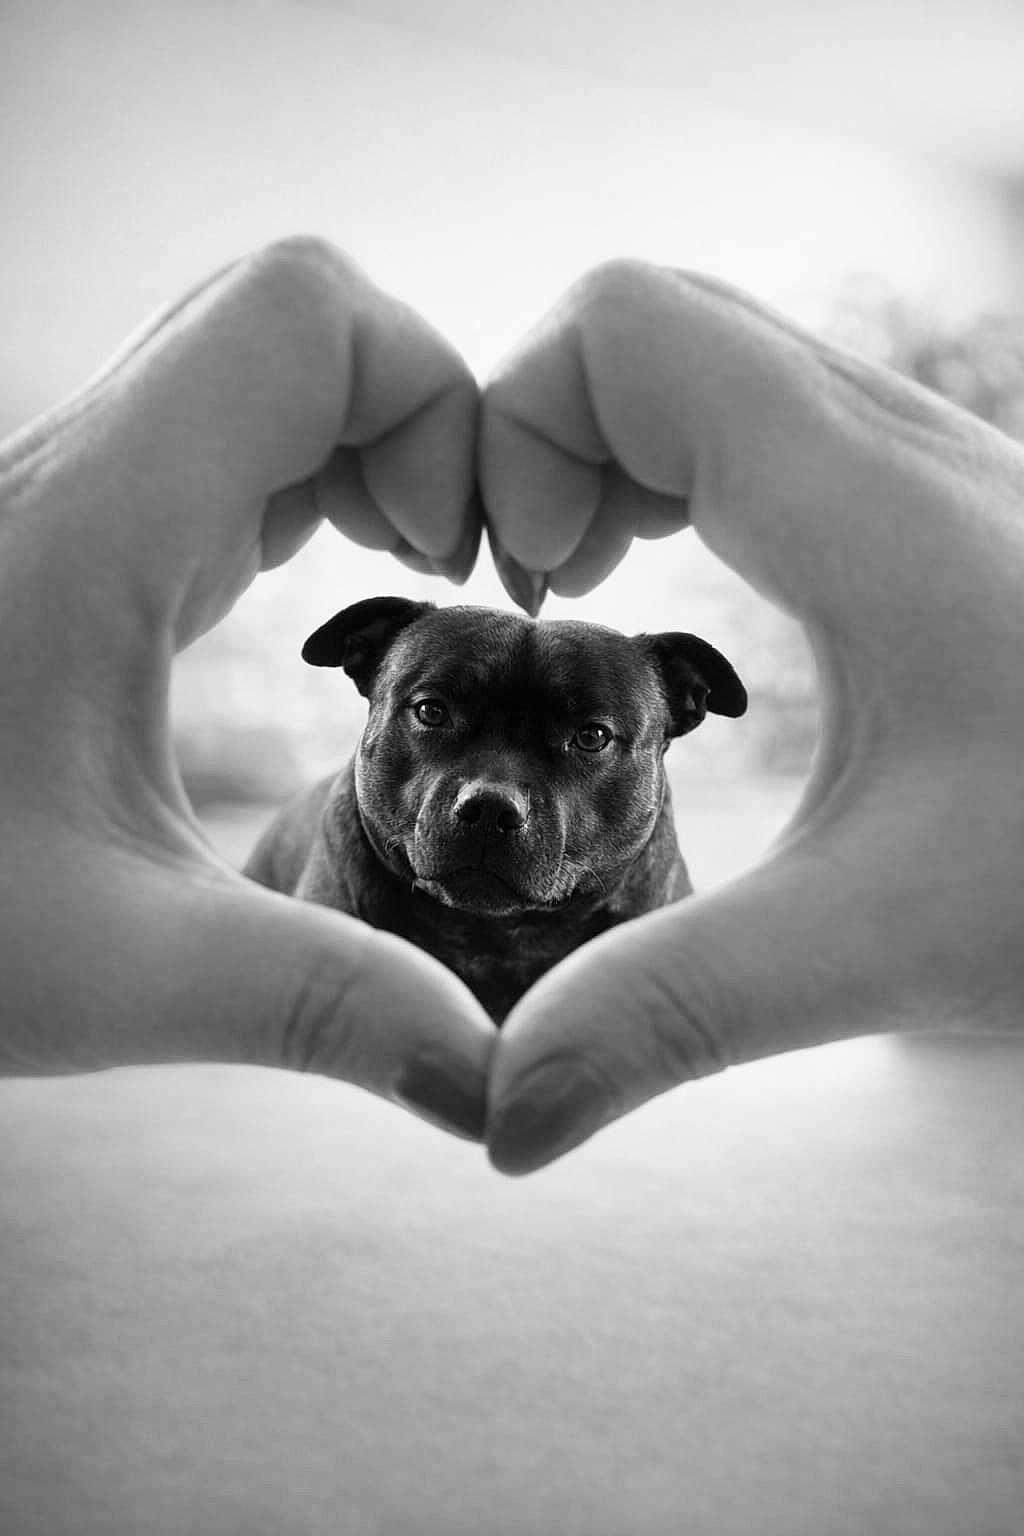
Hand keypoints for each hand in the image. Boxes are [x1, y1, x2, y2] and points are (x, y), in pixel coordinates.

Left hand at [0, 237, 494, 1138]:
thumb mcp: (115, 971)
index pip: (308, 317)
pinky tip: (321, 615)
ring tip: (411, 586)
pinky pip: (221, 448)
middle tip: (449, 570)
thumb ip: (320, 1005)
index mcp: (101, 529)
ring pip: (258, 373)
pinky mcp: (75, 544)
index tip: (460, 561)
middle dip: (417, 418)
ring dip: (366, 451)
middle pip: (294, 319)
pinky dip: (311, 489)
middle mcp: (83, 477)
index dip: (434, 401)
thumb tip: (496, 1083)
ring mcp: (74, 500)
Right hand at [480, 260, 1023, 1172]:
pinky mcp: (930, 504)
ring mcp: (921, 460)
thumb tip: (502, 1120)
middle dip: (546, 438)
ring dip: (610, 453)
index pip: (620, 333)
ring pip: (705, 359)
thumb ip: (677, 1014)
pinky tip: (684, 593)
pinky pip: (760, 415)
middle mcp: (893, 443)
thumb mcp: (889, 943)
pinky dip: (675, 471)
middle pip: (646, 323)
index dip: (517, 438)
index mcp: (863, 506)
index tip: (529, 594)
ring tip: (595, 593)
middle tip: (550, 594)